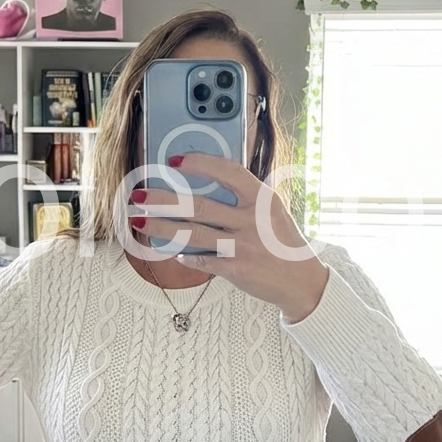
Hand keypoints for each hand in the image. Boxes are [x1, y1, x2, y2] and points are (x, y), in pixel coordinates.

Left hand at [130, 152, 329, 322]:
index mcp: (261, 198)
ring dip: (161, 227)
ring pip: (192, 234)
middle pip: (198, 206)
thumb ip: (245, 197)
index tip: (175, 161)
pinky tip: (173, 252)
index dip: (200, 164)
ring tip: (139, 221)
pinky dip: (186, 256)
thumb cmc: (282, 240)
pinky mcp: (236, 269)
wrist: (302, 280)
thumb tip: (205, 183)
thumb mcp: (272, 211)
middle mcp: (251, 219)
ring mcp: (243, 245)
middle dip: (163, 200)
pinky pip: (202, 260)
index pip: (228, 172)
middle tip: (139, 195)